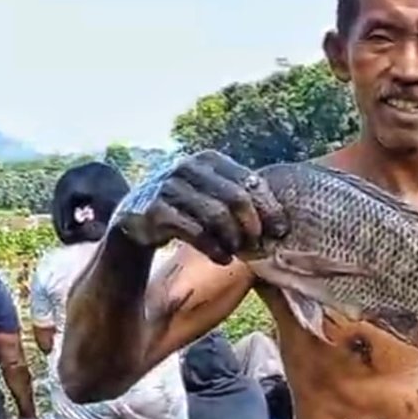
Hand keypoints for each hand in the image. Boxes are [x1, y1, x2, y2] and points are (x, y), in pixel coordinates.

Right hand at [111, 150, 288, 264]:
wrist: (136, 218)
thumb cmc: (185, 207)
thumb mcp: (211, 193)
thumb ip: (241, 198)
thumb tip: (281, 224)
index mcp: (208, 159)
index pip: (249, 180)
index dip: (269, 207)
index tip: (281, 230)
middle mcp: (187, 167)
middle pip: (235, 197)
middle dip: (252, 225)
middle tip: (259, 244)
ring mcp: (168, 186)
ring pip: (216, 215)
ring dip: (233, 238)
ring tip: (238, 252)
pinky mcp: (154, 210)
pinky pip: (194, 231)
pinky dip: (213, 248)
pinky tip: (222, 258)